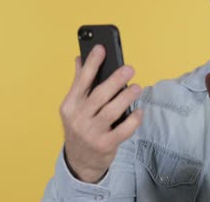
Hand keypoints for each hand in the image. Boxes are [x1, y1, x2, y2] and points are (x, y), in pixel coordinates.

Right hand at [59, 45, 142, 182]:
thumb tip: (80, 58)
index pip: (81, 80)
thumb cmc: (81, 127)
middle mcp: (78, 119)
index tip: (101, 48)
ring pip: (112, 111)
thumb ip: (79, 83)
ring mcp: (91, 133)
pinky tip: (139, 111)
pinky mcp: (105, 145)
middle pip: (99, 95)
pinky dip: (133, 119)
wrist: (80, 161)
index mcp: (70, 105)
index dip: (92, 63)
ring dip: (126, 97)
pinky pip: (123, 130)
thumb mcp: (75, 107)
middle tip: (129, 68)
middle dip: (115, 80)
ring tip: (136, 87)